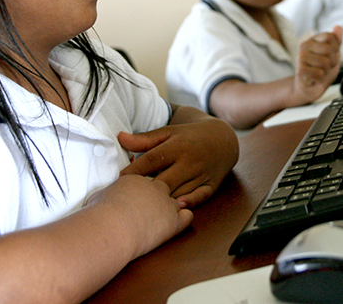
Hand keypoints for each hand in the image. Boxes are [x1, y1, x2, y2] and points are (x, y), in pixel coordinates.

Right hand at [86, 174, 192, 259]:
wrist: (113, 226)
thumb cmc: (101, 214)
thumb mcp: (98, 198)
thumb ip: (105, 195)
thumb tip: (100, 199)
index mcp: (137, 180)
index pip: (145, 179)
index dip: (142, 189)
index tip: (138, 195)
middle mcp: (155, 188)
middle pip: (164, 186)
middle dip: (160, 195)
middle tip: (153, 205)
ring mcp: (166, 203)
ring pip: (177, 200)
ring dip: (172, 207)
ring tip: (166, 214)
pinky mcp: (174, 221)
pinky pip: (187, 216)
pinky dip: (184, 218)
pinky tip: (177, 222)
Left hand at [117, 108, 237, 207]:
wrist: (222, 139)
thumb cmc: (188, 137)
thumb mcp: (168, 133)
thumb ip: (144, 139)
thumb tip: (120, 137)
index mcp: (177, 146)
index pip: (152, 160)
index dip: (134, 171)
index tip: (119, 181)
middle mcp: (190, 161)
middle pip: (165, 180)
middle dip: (147, 190)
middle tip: (129, 199)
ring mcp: (202, 174)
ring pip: (180, 191)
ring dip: (164, 200)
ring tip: (145, 208)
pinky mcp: (211, 185)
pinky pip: (199, 197)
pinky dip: (189, 203)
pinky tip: (177, 207)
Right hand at [293, 25, 342, 103]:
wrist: (309, 87)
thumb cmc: (321, 69)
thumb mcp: (332, 54)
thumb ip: (336, 41)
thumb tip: (338, 27)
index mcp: (313, 39)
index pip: (330, 36)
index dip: (335, 48)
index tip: (330, 55)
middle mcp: (304, 46)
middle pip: (329, 50)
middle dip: (332, 61)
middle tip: (325, 67)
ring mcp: (300, 58)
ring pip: (325, 63)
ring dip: (326, 71)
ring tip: (319, 72)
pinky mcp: (300, 71)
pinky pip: (319, 74)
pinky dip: (320, 79)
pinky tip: (314, 79)